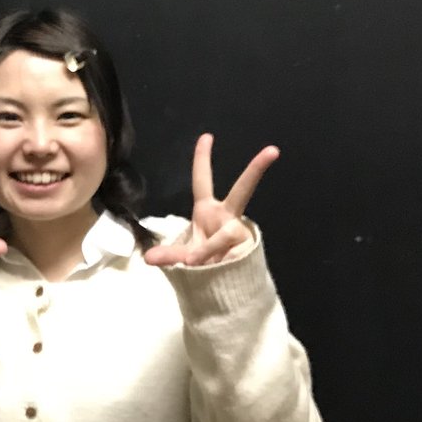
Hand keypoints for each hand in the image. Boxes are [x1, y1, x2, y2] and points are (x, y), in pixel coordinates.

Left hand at [144, 133, 278, 266]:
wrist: (223, 285)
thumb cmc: (202, 262)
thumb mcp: (182, 255)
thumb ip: (168, 254)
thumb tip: (149, 258)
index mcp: (208, 210)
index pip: (202, 180)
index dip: (202, 159)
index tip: (206, 136)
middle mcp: (227, 217)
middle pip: (242, 190)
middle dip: (256, 169)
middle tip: (272, 150)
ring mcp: (240, 232)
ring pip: (224, 235)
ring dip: (206, 250)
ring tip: (194, 263)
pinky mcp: (248, 249)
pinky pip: (228, 254)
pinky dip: (215, 264)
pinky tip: (217, 269)